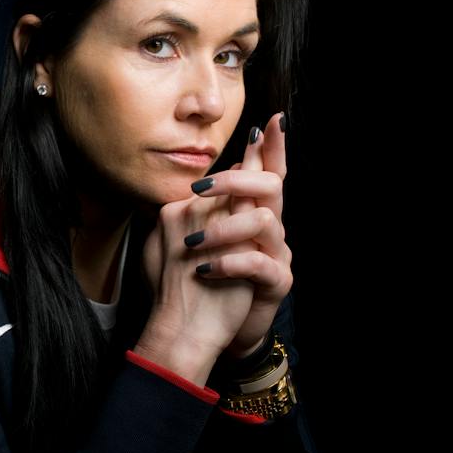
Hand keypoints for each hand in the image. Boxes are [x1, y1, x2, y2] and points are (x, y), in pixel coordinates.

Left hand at [190, 111, 294, 360]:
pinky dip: (228, 264)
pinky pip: (259, 264)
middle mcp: (266, 228)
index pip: (263, 172)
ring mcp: (275, 254)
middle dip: (237, 179)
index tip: (272, 119)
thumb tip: (176, 184)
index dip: (270, 146)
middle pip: (271, 186)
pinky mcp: (276, 283)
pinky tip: (203, 270)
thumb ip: (188, 213)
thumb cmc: (196, 284)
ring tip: (192, 245)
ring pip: (264, 222)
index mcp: (246, 214)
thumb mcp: (188, 241)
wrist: (203, 333)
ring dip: (223, 229)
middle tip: (199, 190)